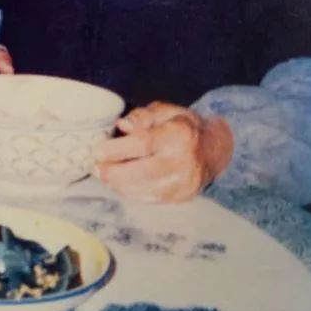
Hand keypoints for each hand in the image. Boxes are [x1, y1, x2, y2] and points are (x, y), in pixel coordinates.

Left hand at [94, 101, 233, 202]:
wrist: (214, 150)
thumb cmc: (183, 126)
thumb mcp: (166, 111)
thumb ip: (143, 116)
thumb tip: (122, 125)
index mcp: (179, 135)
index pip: (143, 144)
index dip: (117, 149)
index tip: (97, 151)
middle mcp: (183, 162)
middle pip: (142, 172)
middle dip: (113, 172)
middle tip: (96, 168)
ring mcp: (183, 183)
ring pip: (144, 189)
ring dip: (118, 185)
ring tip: (104, 175)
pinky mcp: (180, 198)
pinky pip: (150, 199)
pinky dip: (131, 193)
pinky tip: (119, 184)